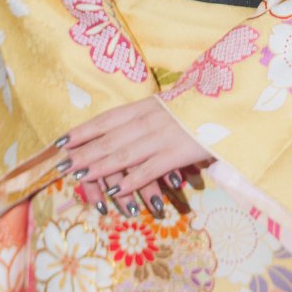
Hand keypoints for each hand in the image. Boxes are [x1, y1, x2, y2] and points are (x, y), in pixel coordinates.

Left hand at [63, 97, 212, 211]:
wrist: (230, 102)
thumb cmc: (200, 104)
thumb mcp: (171, 105)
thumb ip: (150, 117)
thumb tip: (127, 130)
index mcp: (148, 105)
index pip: (109, 119)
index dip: (85, 130)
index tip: (63, 140)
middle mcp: (150, 119)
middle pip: (110, 137)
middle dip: (84, 152)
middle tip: (61, 164)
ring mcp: (163, 136)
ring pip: (125, 153)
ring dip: (100, 166)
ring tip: (79, 176)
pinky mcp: (178, 152)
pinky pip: (151, 168)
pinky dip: (132, 180)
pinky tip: (117, 190)